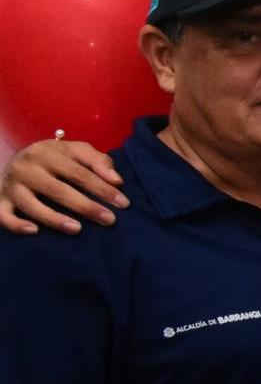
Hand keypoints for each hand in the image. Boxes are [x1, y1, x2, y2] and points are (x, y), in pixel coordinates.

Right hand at [0, 137, 127, 234]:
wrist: (16, 159)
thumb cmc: (55, 159)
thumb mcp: (76, 152)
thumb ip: (98, 161)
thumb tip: (117, 180)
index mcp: (48, 153)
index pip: (79, 173)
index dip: (102, 189)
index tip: (124, 204)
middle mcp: (27, 168)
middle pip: (58, 190)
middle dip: (86, 206)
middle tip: (109, 220)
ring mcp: (11, 185)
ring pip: (31, 204)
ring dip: (54, 218)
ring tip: (77, 229)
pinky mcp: (0, 200)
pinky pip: (3, 215)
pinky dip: (16, 224)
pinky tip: (35, 232)